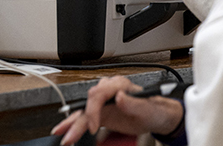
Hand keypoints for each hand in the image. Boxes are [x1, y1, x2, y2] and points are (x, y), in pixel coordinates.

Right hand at [52, 76, 183, 145]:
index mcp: (118, 85)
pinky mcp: (102, 112)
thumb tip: (119, 96)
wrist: (158, 116)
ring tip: (64, 137)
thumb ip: (133, 102)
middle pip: (87, 103)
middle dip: (77, 120)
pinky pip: (86, 118)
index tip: (93, 125)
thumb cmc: (154, 109)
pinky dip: (75, 126)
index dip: (93, 110)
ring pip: (83, 112)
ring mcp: (103, 102)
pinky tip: (67, 132)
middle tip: (71, 135)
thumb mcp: (148, 107)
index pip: (98, 93)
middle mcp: (108, 91)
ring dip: (72, 124)